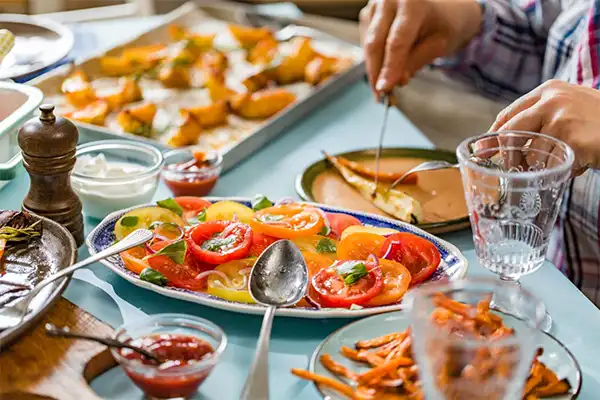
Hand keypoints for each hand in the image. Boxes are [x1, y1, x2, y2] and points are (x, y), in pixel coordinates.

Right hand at [359, 0, 482, 94]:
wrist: (445, 7)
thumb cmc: (445, 23)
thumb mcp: (439, 43)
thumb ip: (416, 61)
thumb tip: (396, 80)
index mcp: (412, 2)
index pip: (397, 42)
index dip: (390, 68)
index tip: (385, 88)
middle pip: (376, 43)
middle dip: (377, 72)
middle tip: (381, 95)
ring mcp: (376, 5)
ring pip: (368, 44)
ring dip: (374, 68)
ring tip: (384, 86)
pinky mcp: (368, 13)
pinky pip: (366, 41)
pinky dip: (373, 59)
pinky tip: (382, 70)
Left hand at [490, 80, 599, 173]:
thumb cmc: (598, 120)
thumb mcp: (567, 106)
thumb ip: (538, 117)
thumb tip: (500, 141)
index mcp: (548, 90)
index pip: (507, 114)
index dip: (491, 136)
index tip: (482, 150)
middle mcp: (552, 101)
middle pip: (510, 134)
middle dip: (509, 157)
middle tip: (514, 168)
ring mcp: (562, 120)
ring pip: (532, 157)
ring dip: (542, 167)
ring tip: (562, 161)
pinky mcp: (573, 141)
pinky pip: (553, 167)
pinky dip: (561, 172)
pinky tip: (576, 163)